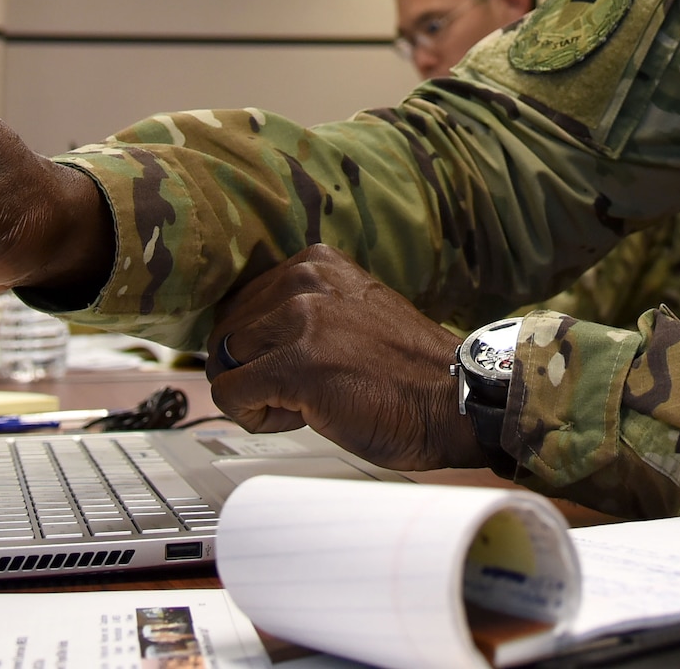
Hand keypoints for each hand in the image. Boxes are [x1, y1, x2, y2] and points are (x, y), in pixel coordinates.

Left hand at [206, 245, 487, 471]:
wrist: (454, 401)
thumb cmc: (407, 370)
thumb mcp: (353, 310)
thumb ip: (305, 308)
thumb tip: (240, 336)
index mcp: (317, 262)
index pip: (243, 303)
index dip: (263, 346)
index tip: (297, 365)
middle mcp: (304, 280)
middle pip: (229, 334)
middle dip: (255, 370)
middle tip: (302, 390)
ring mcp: (300, 320)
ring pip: (225, 364)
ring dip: (257, 394)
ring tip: (306, 403)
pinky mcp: (294, 365)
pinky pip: (230, 395)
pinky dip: (255, 417)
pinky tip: (299, 418)